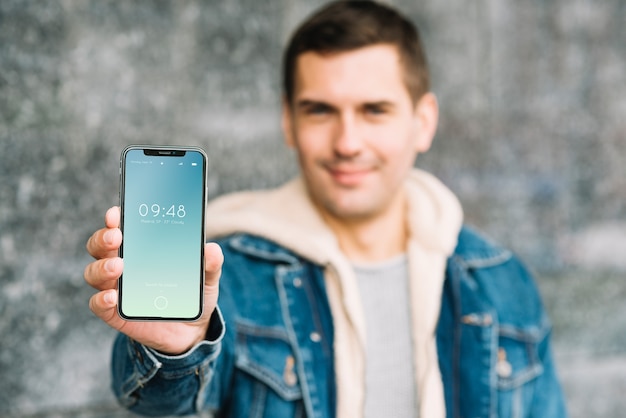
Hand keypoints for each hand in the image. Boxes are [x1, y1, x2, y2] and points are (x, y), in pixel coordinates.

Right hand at [84, 206, 222, 354]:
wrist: (191, 330)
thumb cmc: (191, 294)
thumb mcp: (206, 277)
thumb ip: (210, 263)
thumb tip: (212, 249)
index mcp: (139, 249)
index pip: (119, 229)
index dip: (114, 219)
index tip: (117, 213)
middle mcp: (122, 265)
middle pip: (99, 247)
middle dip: (103, 238)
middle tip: (117, 236)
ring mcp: (116, 289)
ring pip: (94, 273)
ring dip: (102, 267)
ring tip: (118, 266)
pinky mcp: (116, 314)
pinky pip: (98, 305)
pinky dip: (101, 299)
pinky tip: (112, 296)